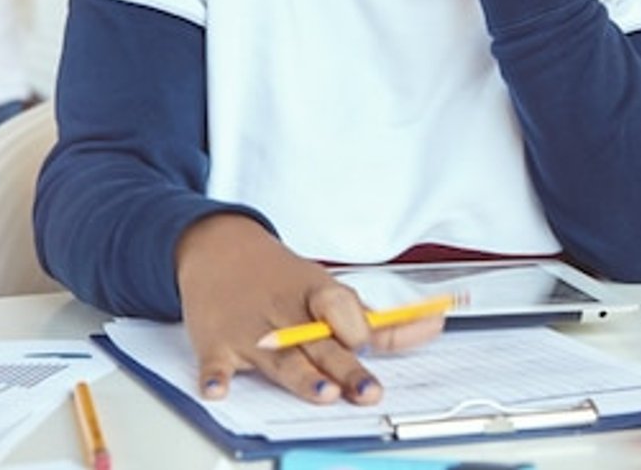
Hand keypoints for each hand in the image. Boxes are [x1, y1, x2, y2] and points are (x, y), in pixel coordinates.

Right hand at [174, 214, 442, 402]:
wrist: (219, 248)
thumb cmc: (280, 277)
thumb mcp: (322, 286)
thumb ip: (364, 317)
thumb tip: (425, 327)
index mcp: (314, 295)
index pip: (341, 307)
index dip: (355, 324)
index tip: (366, 340)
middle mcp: (286, 314)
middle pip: (321, 346)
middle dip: (346, 369)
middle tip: (368, 391)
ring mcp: (251, 331)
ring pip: (280, 359)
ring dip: (301, 377)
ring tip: (323, 393)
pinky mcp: (217, 344)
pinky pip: (215, 365)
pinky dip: (215, 378)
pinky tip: (218, 390)